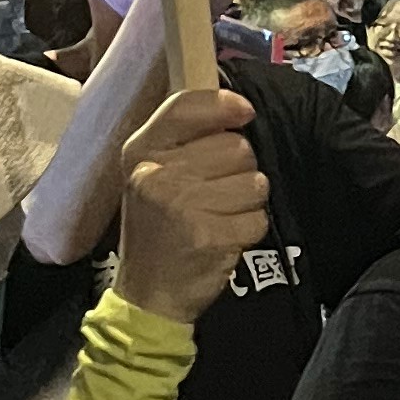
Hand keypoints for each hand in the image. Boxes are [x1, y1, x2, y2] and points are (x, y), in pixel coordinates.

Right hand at [114, 87, 271, 320]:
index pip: (187, 106)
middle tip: (215, 193)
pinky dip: (250, 229)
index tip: (244, 113)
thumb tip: (241, 109)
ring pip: (255, 182)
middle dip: (240, 169)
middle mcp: (157, 175)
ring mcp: (182, 206)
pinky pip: (258, 218)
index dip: (223, 105)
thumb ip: (187, 139)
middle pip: (237, 146)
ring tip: (219, 215)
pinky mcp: (209, 237)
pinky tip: (224, 237)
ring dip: (248, 201)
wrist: (147, 294)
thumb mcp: (153, 174)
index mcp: (140, 152)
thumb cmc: (158, 227)